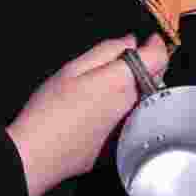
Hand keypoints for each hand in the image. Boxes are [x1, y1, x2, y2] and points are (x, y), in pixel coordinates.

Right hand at [6, 33, 168, 195]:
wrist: (36, 156)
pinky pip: (137, 118)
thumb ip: (106, 51)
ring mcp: (132, 127)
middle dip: (149, 64)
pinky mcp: (124, 145)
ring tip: (115, 84)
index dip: (156, 45)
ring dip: (141, 87)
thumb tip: (132, 41)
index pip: (159, 57)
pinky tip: (106, 110)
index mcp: (122, 82)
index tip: (150, 39)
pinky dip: (131, 108)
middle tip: (129, 59)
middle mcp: (134, 105)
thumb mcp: (73, 69)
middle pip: (157, 77)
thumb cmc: (49, 108)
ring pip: (148, 99)